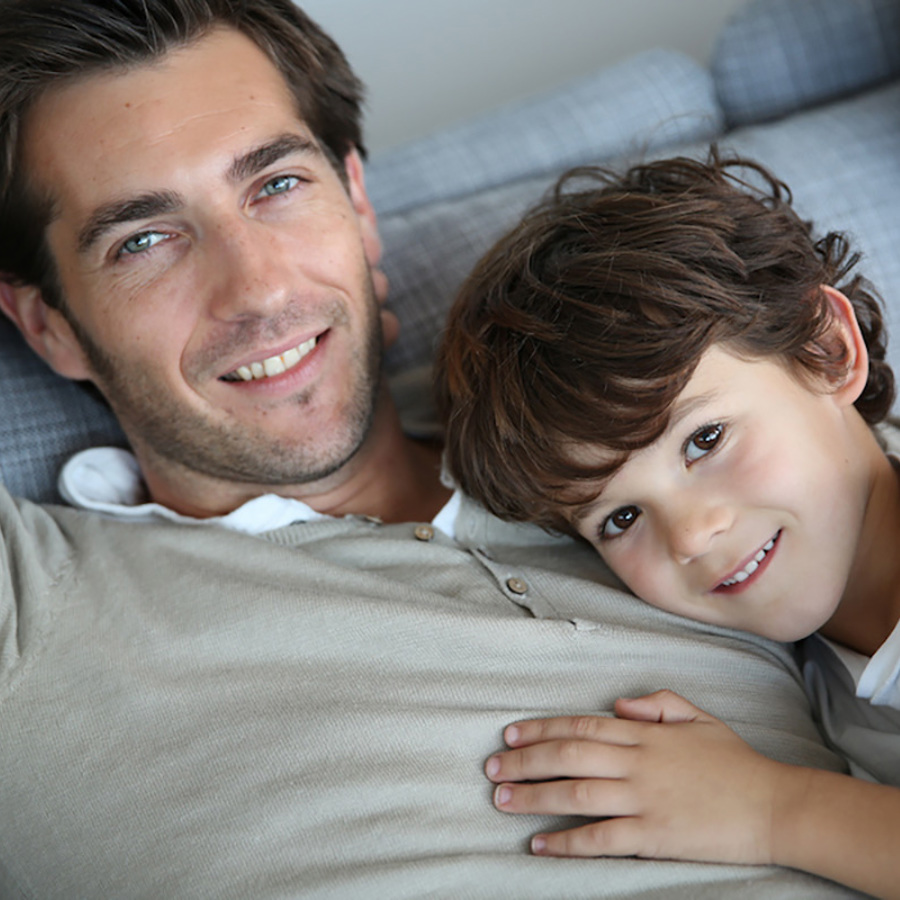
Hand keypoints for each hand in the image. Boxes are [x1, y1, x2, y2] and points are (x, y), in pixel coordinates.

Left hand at [485, 690, 787, 863]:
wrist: (774, 806)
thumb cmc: (735, 761)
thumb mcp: (698, 717)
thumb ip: (657, 705)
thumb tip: (618, 706)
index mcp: (645, 734)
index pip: (581, 727)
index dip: (541, 729)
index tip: (510, 734)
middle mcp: (638, 763)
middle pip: (569, 757)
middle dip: (525, 761)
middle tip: (492, 769)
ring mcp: (644, 799)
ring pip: (577, 793)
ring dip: (535, 797)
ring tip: (502, 801)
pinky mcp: (654, 835)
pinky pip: (601, 838)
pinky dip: (567, 841)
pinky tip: (541, 844)